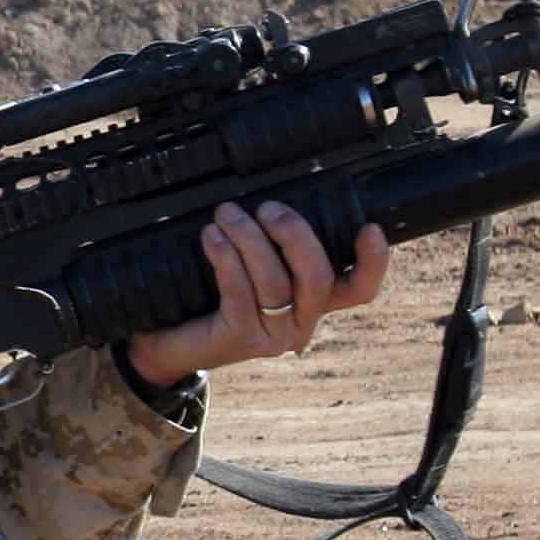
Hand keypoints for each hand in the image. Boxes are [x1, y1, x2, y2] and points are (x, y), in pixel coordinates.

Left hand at [124, 203, 390, 383]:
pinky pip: (239, 293)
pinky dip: (226, 258)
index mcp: (313, 303)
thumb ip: (273, 245)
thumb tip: (274, 198)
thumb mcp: (249, 267)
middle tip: (266, 207)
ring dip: (250, 239)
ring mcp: (273, 336)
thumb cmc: (210, 295)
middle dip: (294, 234)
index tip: (368, 227)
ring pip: (275, 282)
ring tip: (225, 214)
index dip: (373, 262)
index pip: (359, 289)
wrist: (166, 341)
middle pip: (318, 278)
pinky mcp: (240, 339)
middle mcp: (301, 324)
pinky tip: (212, 237)